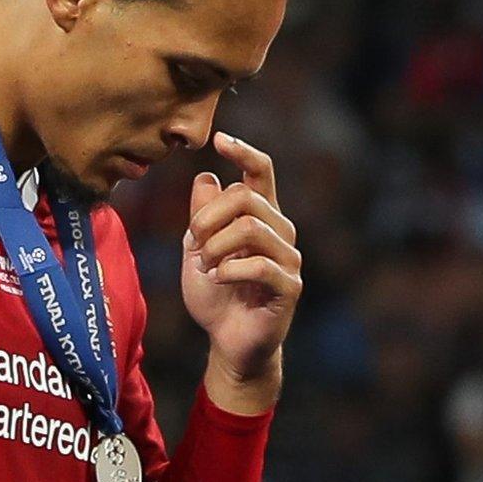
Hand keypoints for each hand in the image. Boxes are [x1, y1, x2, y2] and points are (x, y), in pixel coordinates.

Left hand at [182, 131, 300, 413]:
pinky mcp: (290, 287)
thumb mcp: (197, 251)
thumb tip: (206, 176)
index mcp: (260, 218)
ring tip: (205, 267)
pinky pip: (259, 265)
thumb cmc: (215, 295)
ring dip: (216, 247)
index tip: (221, 139)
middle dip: (208, 217)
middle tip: (193, 243)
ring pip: (251, 227)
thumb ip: (202, 216)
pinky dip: (228, 270)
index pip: (261, 173)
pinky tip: (218, 280)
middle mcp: (281, 232)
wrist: (228, 342)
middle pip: (246, 198)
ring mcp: (289, 259)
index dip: (244, 152)